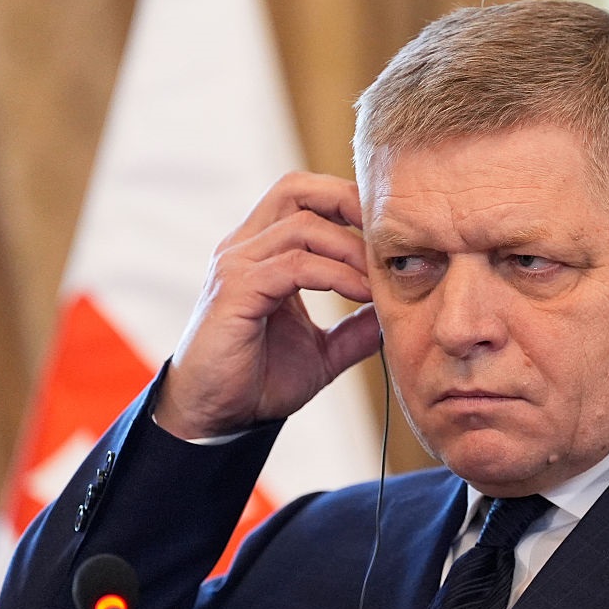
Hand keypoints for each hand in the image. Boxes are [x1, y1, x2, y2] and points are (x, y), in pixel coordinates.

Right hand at [154, 172, 380, 438]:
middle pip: (297, 188)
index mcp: (262, 252)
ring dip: (352, 248)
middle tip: (391, 234)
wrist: (213, 419)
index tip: (392, 232)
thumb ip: (355, 330)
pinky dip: (336, 275)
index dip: (348, 202)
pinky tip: (363, 295)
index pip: (305, 197)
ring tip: (382, 276)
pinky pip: (294, 266)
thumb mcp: (322, 352)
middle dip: (349, 201)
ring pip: (303, 226)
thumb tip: (396, 314)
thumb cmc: (258, 381)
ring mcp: (236, 265)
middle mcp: (244, 248)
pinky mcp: (235, 291)